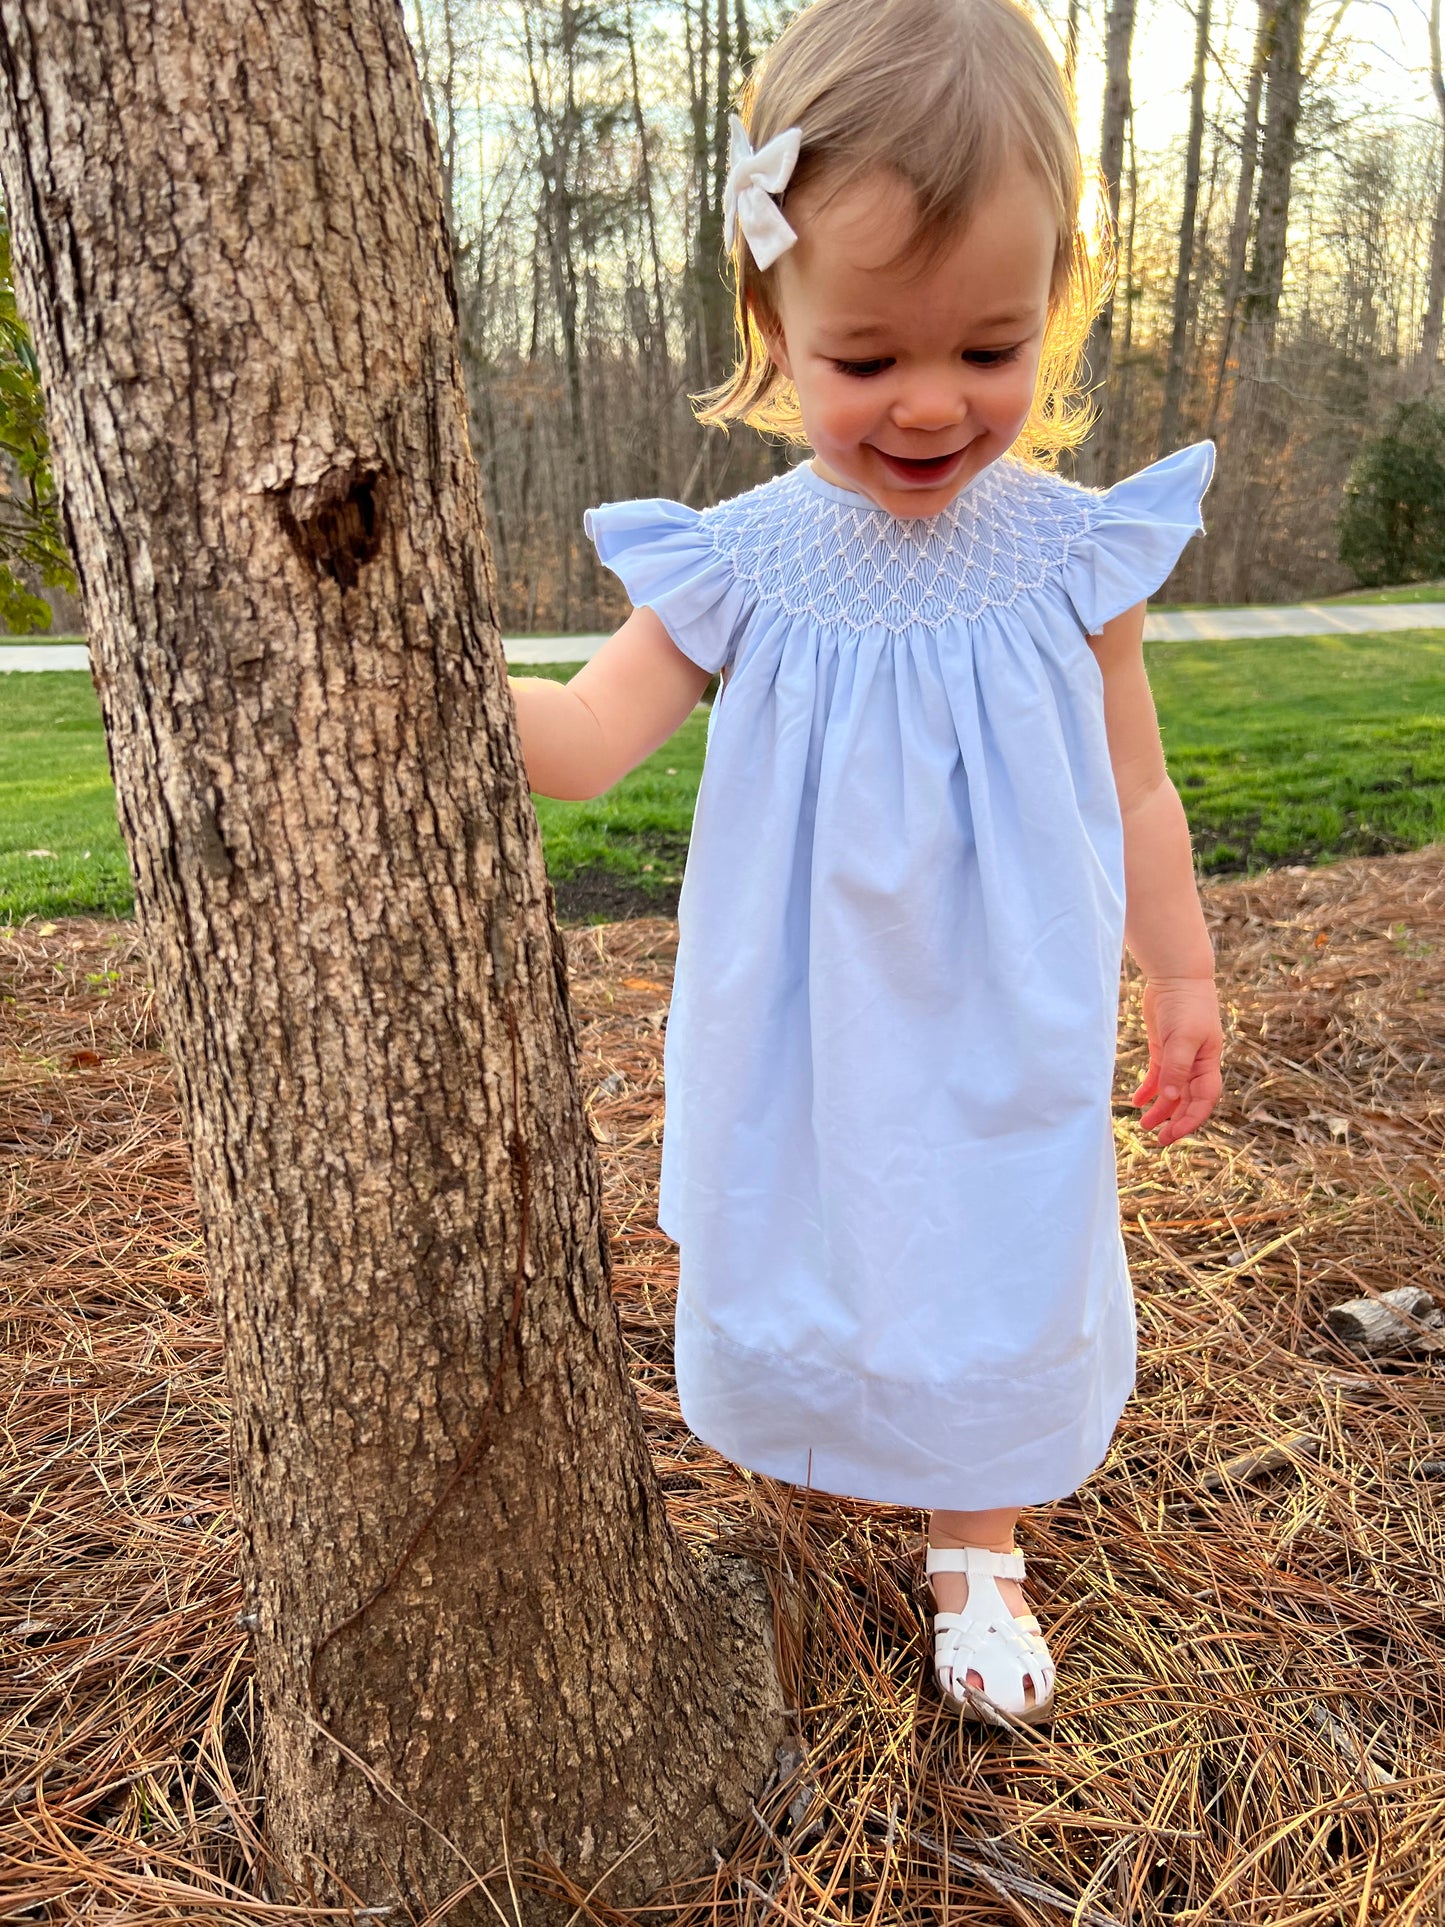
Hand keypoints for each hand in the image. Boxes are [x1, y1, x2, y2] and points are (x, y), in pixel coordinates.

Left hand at [1131, 976, 1222, 1146]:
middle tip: (1158, 1139)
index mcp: (1207, 1063)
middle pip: (1187, 1100)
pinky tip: (1136, 1101)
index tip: (1172, 1135)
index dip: (1190, 1120)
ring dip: (1160, 1109)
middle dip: (1175, 1121)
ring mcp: (1180, 1056)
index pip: (1203, 1100)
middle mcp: (1196, 1063)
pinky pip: (1158, 1076)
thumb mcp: (1182, 1037)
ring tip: (1143, 1125)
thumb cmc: (1186, 1004)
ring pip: (1172, 1092)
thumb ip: (1176, 1068)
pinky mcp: (1164, 1047)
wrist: (1177, 975)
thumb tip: (1169, 1099)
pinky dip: (1149, 1090)